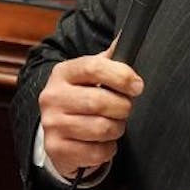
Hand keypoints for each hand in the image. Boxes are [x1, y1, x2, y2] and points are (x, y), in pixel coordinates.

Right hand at [37, 43, 143, 180]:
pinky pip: (98, 152)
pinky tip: (100, 142)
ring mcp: (52, 124)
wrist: (56, 132)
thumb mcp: (90, 76)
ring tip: (111, 125)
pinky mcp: (57, 148)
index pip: (93, 67)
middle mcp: (52, 96)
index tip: (137, 85)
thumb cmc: (80, 99)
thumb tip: (127, 36)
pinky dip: (107, 149)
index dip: (121, 76)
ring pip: (102, 128)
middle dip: (122, 107)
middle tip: (123, 109)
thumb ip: (108, 59)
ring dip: (116, 129)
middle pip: (100, 101)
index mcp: (62, 73)